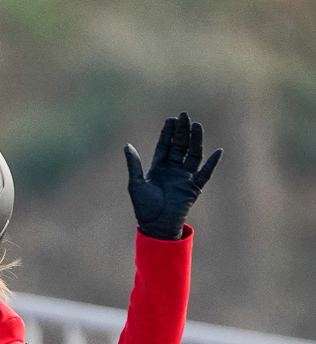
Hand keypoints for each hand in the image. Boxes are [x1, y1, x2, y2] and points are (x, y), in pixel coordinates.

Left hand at [124, 112, 221, 239]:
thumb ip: (134, 165)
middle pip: (180, 146)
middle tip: (185, 116)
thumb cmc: (144, 207)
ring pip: (193, 155)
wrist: (156, 226)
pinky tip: (217, 151)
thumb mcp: (136, 184)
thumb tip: (127, 146)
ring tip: (197, 126)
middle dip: (182, 131)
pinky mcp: (193, 187)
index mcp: (159, 168)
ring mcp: (184, 177)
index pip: (165, 146)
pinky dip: (211, 164)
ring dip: (196, 141)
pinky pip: (205, 173)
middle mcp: (173, 169)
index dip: (168, 133)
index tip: (171, 119)